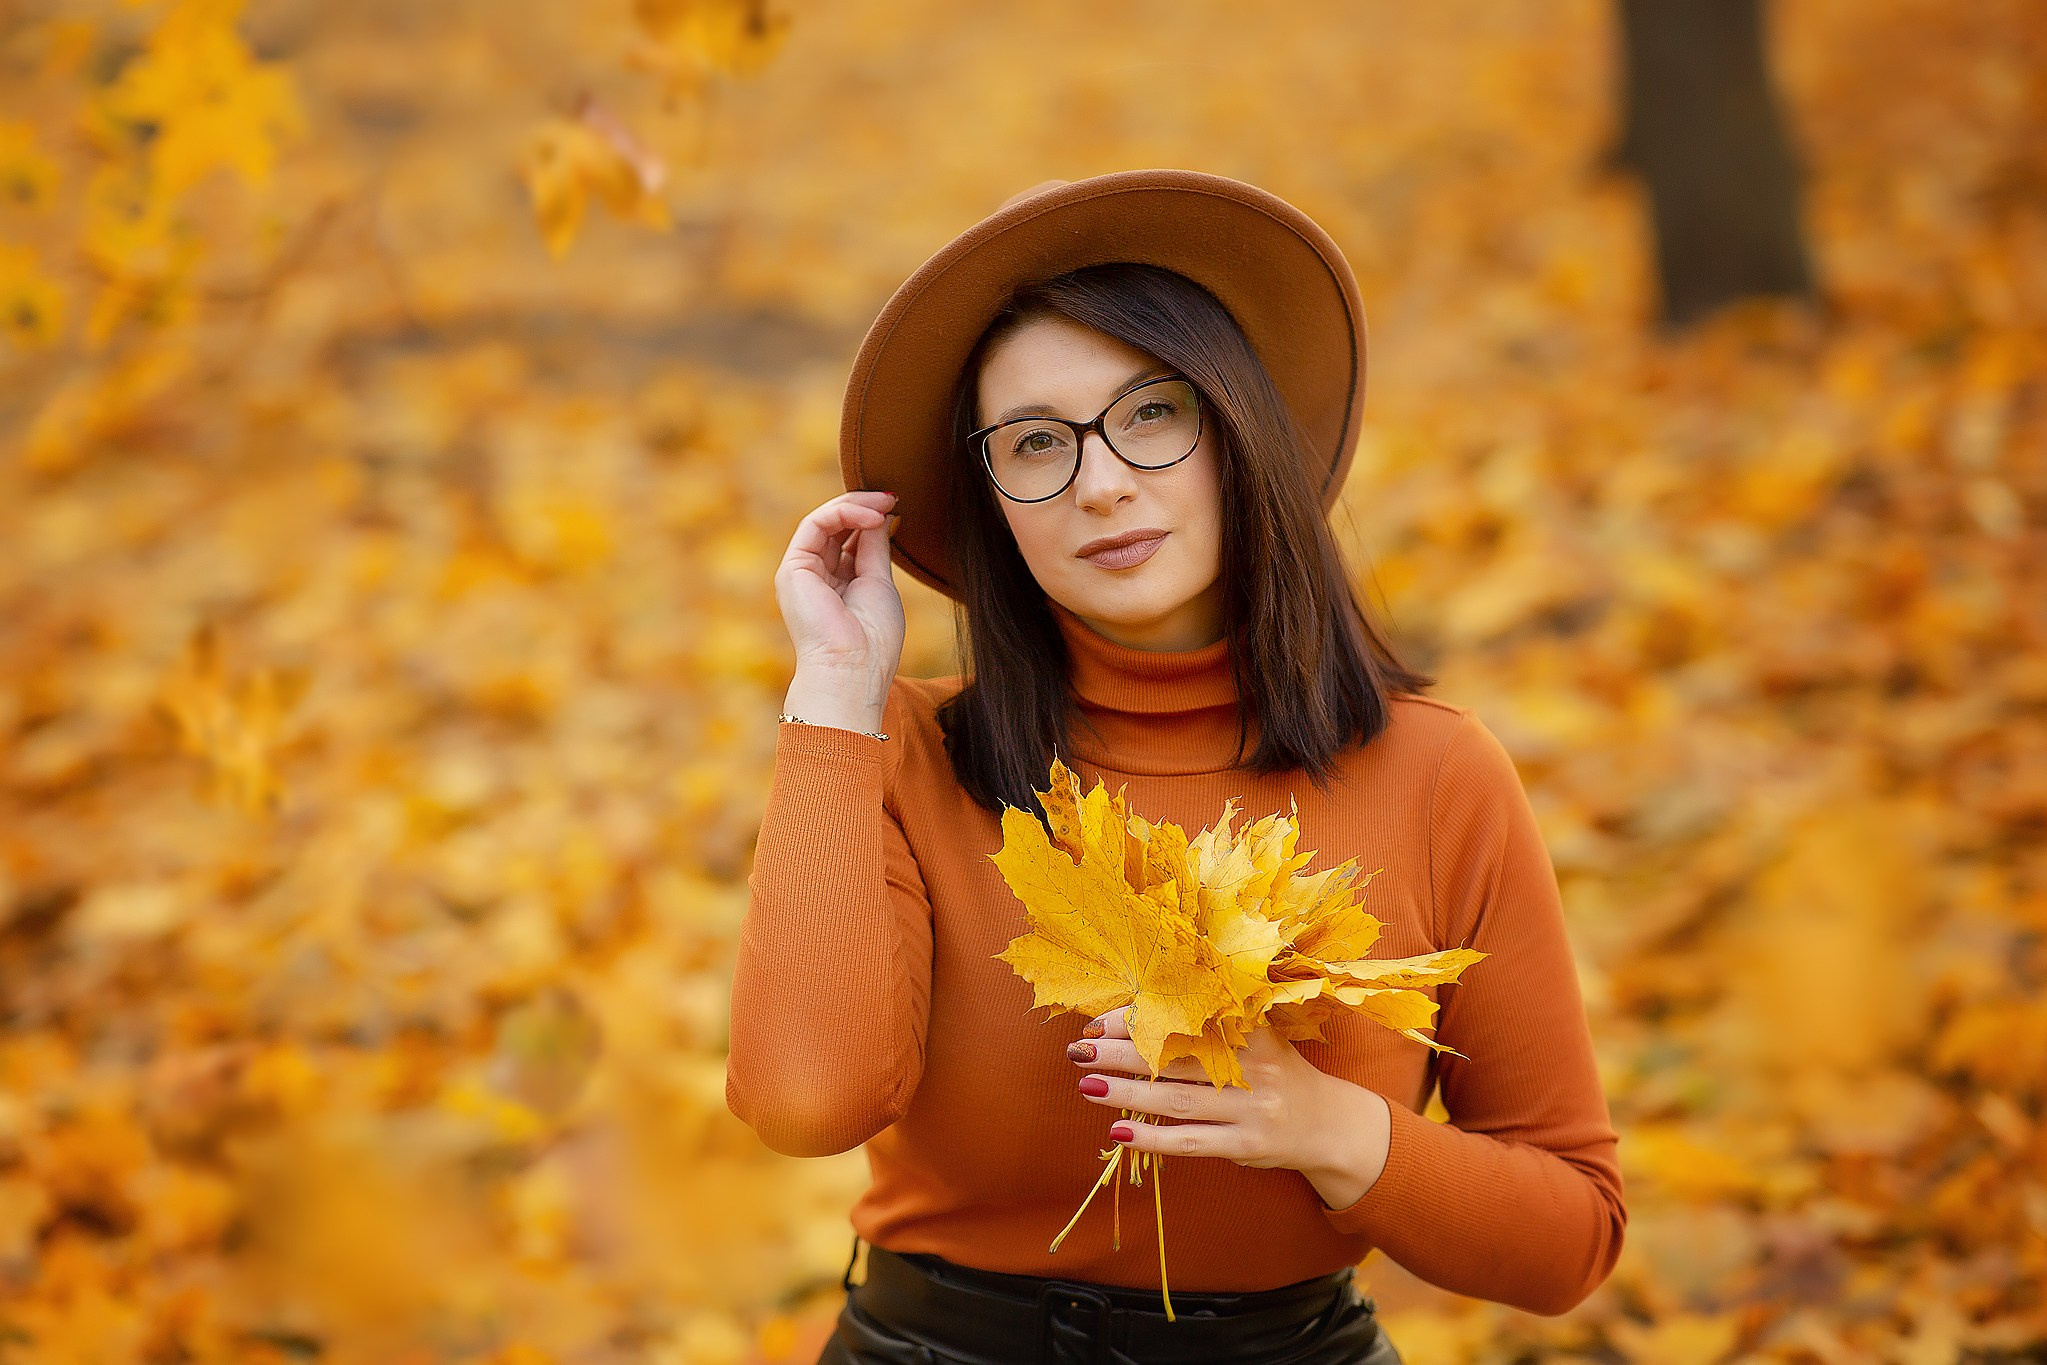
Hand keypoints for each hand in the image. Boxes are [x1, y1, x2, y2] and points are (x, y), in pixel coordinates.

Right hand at [774, 491, 904, 730]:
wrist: (853, 669)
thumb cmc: (873, 639)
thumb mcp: (879, 582)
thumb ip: (875, 546)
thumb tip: (883, 514)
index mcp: (838, 584)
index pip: (851, 538)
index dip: (872, 518)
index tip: (898, 506)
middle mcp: (816, 577)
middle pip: (837, 526)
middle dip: (865, 506)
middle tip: (893, 497)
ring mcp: (802, 572)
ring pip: (825, 520)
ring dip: (856, 504)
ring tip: (885, 503)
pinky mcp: (793, 568)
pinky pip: (815, 524)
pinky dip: (844, 512)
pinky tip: (871, 516)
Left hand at [1067, 1006, 1392, 1210]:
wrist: (1330, 1124)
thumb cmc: (1276, 1072)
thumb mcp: (1257, 1035)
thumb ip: (1210, 1022)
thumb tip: (1134, 1014)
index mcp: (1251, 1029)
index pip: (1185, 1018)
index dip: (1139, 1019)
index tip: (1099, 1021)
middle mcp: (1253, 1066)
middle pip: (1175, 1057)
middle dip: (1121, 1052)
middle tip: (1079, 1049)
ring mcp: (1251, 1108)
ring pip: (1177, 1100)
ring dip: (1126, 1093)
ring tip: (1087, 1084)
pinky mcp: (1247, 1145)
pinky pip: (1192, 1142)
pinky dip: (1153, 1139)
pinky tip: (1118, 1133)